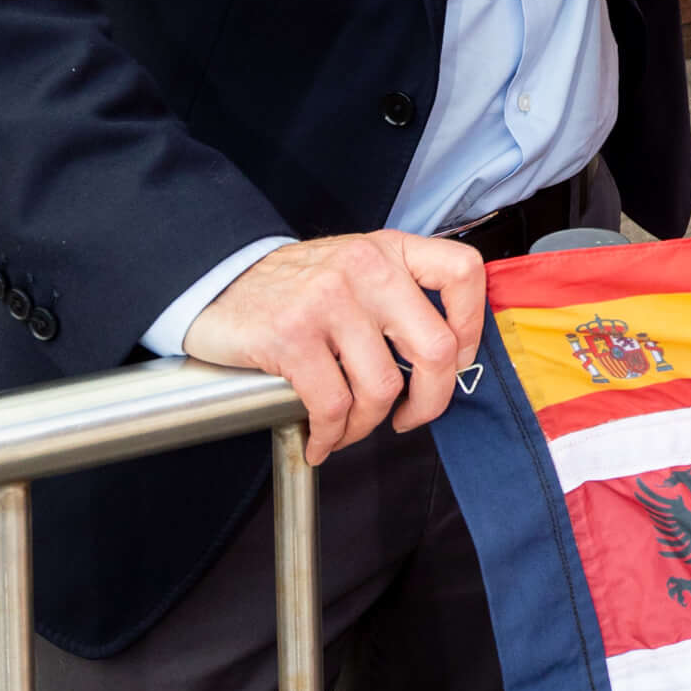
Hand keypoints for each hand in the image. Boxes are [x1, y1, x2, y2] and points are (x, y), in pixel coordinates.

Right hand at [183, 228, 483, 462]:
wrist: (216, 279)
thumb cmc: (293, 287)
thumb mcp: (355, 268)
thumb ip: (397, 295)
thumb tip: (443, 358)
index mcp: (389, 250)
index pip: (462, 272)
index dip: (473, 326)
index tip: (458, 360)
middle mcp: (367, 269)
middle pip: (434, 348)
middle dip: (430, 401)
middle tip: (411, 418)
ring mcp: (329, 300)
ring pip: (381, 388)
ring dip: (367, 425)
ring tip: (348, 429)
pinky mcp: (292, 336)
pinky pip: (331, 405)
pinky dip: (330, 435)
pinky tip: (318, 439)